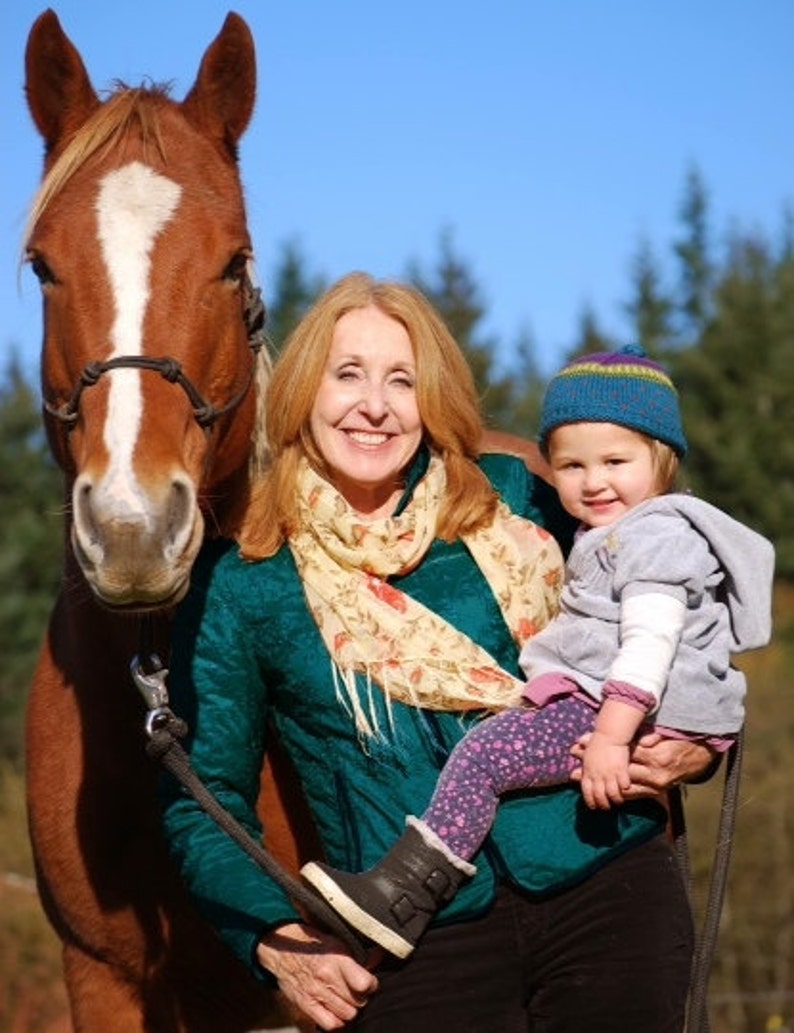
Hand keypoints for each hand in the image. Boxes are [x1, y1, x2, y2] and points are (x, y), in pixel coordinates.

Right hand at [256, 922, 378, 1029]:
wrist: (281, 951)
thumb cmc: (311, 944)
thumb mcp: (336, 941)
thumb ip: (357, 953)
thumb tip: (378, 957)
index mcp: (336, 959)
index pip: (364, 983)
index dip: (372, 984)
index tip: (370, 981)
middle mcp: (326, 978)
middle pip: (358, 1001)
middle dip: (362, 996)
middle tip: (357, 989)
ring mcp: (316, 994)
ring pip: (348, 1014)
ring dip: (351, 1008)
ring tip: (348, 998)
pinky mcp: (307, 1005)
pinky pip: (331, 1024)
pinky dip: (338, 1021)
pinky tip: (337, 1010)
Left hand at [571, 731, 716, 797]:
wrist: (698, 761)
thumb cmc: (679, 743)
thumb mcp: (667, 735)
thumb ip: (653, 736)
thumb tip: (643, 738)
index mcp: (656, 758)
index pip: (621, 751)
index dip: (601, 746)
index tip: (582, 740)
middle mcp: (653, 776)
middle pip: (616, 768)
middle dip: (593, 762)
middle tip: (573, 754)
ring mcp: (652, 787)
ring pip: (618, 785)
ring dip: (596, 781)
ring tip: (575, 777)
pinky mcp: (652, 793)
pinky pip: (629, 795)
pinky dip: (610, 792)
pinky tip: (594, 792)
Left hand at [579, 730, 631, 809]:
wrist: (609, 735)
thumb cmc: (597, 744)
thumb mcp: (585, 757)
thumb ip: (582, 770)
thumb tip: (571, 776)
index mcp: (588, 773)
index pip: (587, 792)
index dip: (590, 802)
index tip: (594, 807)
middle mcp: (598, 775)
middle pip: (600, 796)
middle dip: (604, 805)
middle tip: (608, 808)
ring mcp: (609, 773)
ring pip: (612, 794)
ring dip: (616, 800)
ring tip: (618, 801)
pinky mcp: (621, 770)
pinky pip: (624, 785)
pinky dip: (625, 789)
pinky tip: (627, 790)